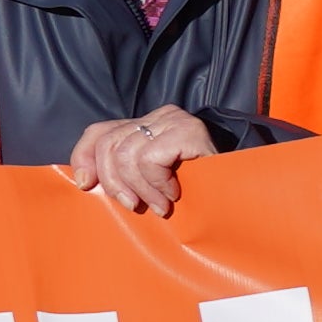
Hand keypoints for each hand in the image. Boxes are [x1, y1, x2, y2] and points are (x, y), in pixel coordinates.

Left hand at [65, 110, 218, 213]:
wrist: (239, 192)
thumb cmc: (192, 191)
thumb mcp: (148, 182)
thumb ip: (120, 173)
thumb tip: (83, 180)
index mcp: (146, 124)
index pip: (98, 132)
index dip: (84, 158)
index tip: (86, 186)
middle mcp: (159, 115)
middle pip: (109, 144)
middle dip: (114, 183)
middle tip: (134, 205)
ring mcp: (175, 120)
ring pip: (127, 154)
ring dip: (141, 189)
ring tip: (158, 205)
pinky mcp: (189, 131)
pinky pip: (150, 159)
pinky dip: (157, 183)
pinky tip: (173, 194)